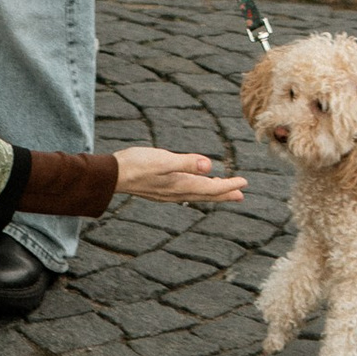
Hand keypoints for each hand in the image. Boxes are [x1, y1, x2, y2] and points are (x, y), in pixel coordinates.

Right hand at [112, 148, 247, 204]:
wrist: (112, 175)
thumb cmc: (136, 164)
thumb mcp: (163, 160)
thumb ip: (185, 162)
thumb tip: (209, 166)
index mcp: (180, 185)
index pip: (211, 188)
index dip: (228, 185)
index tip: (244, 182)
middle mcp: (177, 192)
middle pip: (206, 195)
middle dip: (224, 193)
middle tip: (241, 193)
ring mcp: (168, 192)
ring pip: (196, 194)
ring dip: (212, 192)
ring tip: (224, 191)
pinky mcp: (160, 189)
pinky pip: (186, 192)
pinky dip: (197, 190)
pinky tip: (194, 186)